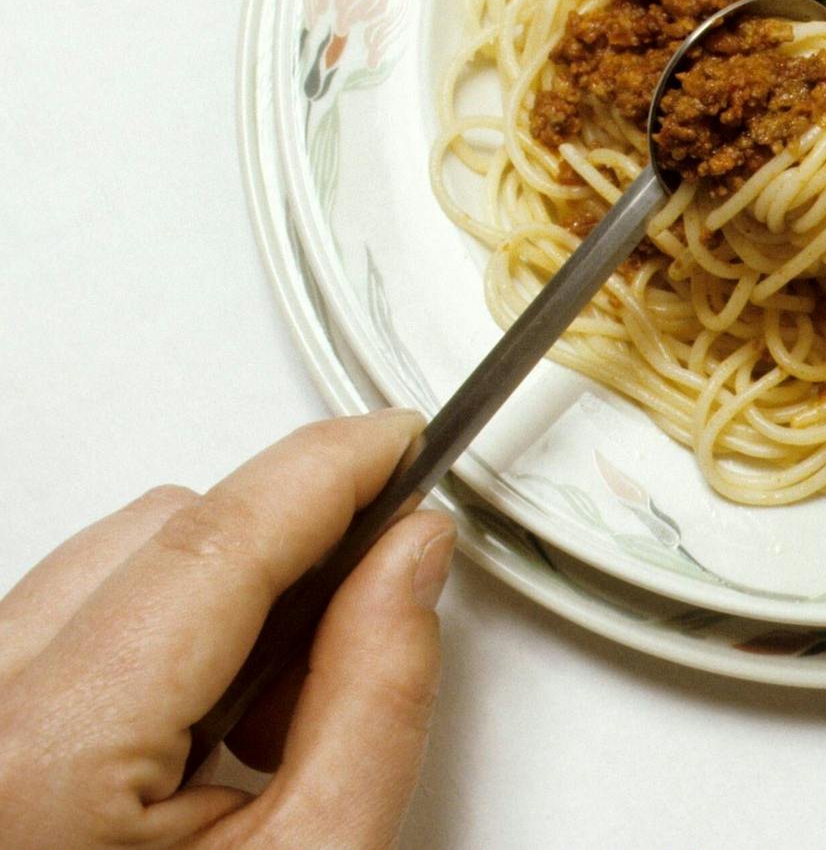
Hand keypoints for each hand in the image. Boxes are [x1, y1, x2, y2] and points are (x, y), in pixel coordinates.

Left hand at [0, 410, 454, 848]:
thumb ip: (376, 695)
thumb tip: (412, 559)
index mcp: (45, 758)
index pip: (212, 545)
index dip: (325, 470)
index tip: (400, 436)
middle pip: (160, 535)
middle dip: (283, 555)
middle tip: (358, 635)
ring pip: (108, 565)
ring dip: (219, 603)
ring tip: (258, 732)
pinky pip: (62, 616)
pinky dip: (156, 639)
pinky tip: (196, 738)